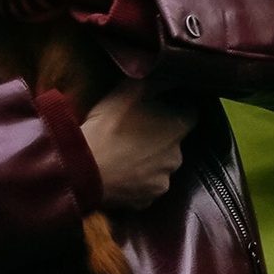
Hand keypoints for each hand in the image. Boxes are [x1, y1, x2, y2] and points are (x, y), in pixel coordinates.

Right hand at [76, 84, 195, 208]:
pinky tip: (120, 172)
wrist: (83, 169)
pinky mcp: (147, 200)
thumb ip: (156, 80)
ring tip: (124, 152)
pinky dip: (138, 180)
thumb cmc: (107, 125)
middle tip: (135, 129)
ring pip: (160, 166)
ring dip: (149, 159)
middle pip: (174, 141)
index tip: (158, 107)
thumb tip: (171, 73)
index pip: (190, 113)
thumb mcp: (130, 90)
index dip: (175, 108)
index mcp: (178, 128)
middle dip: (161, 135)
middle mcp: (178, 156)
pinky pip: (146, 186)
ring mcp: (163, 181)